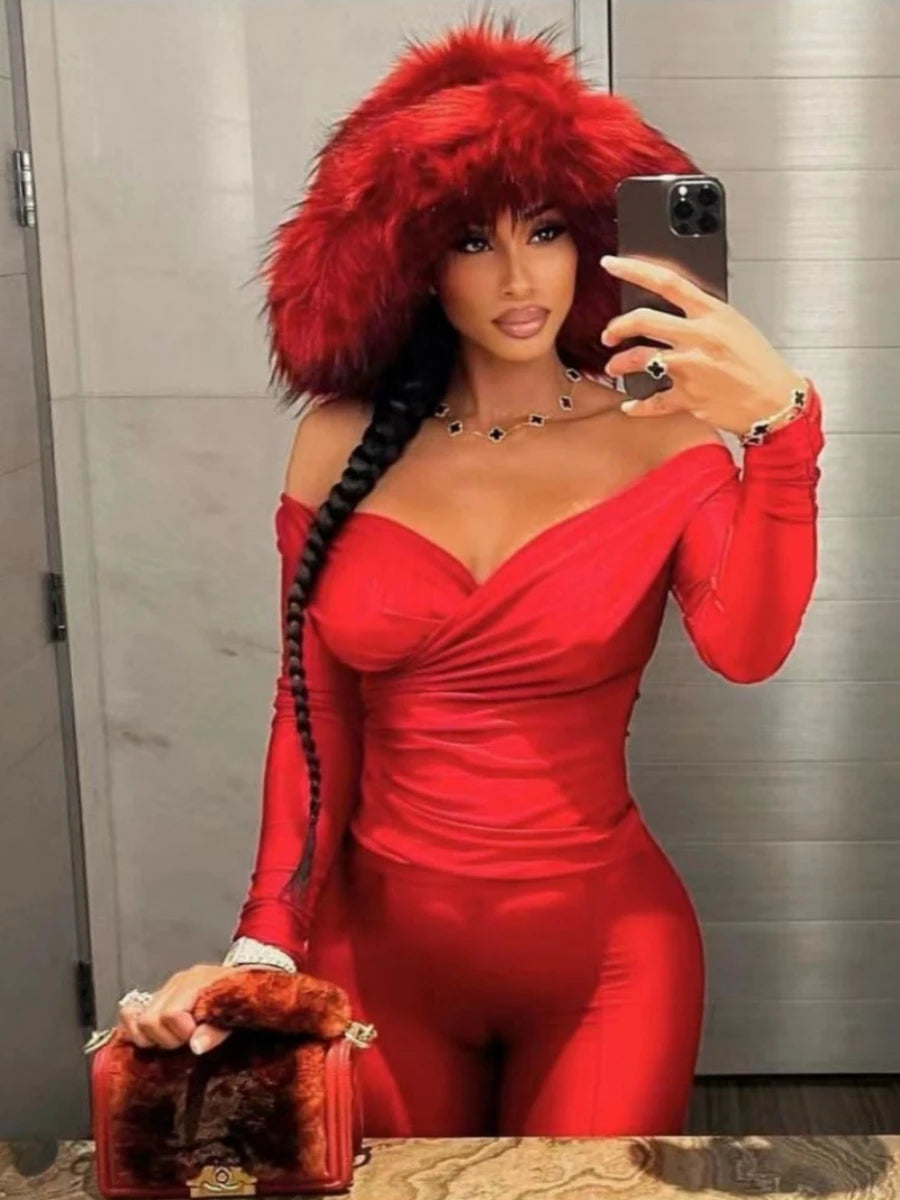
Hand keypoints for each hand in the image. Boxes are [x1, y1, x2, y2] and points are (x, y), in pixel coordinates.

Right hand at [116, 962, 272, 1054]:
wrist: (247, 982)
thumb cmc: (243, 999)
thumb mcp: (238, 1016)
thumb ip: (217, 1030)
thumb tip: (195, 1046)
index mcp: (196, 983)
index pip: (170, 1014)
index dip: (181, 1034)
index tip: (195, 1041)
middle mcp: (177, 983)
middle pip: (149, 1019)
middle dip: (165, 1039)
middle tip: (185, 1043)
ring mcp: (166, 989)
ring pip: (136, 1017)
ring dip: (152, 1037)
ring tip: (174, 1040)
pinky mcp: (158, 998)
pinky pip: (130, 1011)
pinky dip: (136, 1029)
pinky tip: (154, 1038)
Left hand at [598, 254, 806, 435]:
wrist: (776, 401)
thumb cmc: (759, 363)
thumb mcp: (734, 325)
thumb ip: (702, 315)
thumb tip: (671, 310)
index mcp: (712, 313)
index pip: (667, 281)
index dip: (634, 269)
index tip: (612, 264)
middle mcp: (699, 337)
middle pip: (643, 320)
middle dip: (616, 327)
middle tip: (609, 334)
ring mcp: (691, 367)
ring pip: (640, 358)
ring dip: (619, 364)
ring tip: (615, 367)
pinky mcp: (688, 397)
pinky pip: (651, 401)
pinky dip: (637, 406)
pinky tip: (631, 405)